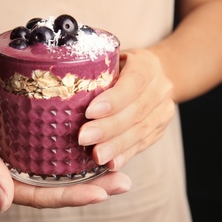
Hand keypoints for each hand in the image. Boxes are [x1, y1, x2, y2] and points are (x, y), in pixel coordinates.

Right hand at [0, 84, 131, 211]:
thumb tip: (5, 202)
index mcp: (1, 181)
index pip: (39, 196)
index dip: (69, 197)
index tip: (100, 193)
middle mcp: (17, 173)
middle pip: (58, 187)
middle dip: (91, 188)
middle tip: (124, 182)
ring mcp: (25, 157)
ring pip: (61, 171)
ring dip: (91, 171)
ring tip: (122, 167)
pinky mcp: (29, 139)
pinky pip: (55, 150)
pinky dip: (77, 151)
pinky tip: (100, 143)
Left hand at [78, 49, 174, 169]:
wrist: (152, 77)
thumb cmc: (120, 66)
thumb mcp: (111, 58)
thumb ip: (93, 67)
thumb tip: (58, 79)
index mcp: (147, 64)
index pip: (133, 82)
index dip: (113, 99)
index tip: (89, 112)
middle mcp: (160, 87)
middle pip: (135, 111)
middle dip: (108, 128)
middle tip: (83, 138)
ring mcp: (163, 110)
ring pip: (141, 131)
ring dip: (116, 146)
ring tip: (96, 156)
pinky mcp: (159, 129)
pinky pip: (143, 144)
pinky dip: (126, 154)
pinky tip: (112, 163)